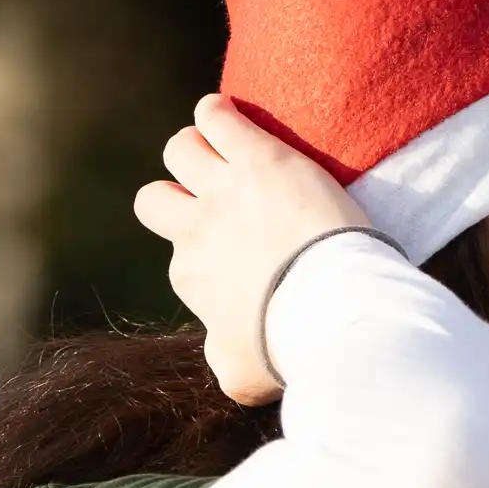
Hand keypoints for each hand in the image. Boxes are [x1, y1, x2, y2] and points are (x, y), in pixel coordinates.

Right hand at [133, 94, 370, 403]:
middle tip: (218, 197)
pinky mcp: (259, 158)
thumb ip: (221, 360)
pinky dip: (217, 111)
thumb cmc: (292, 348)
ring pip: (181, 149)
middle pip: (155, 197)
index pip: (179, 254)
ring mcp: (223, 189)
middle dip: (180, 195)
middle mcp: (194, 230)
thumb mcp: (243, 376)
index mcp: (190, 278)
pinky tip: (229, 112)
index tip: (238, 253)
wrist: (333, 312)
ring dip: (199, 147)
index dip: (205, 250)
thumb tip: (217, 350)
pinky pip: (216, 116)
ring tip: (226, 146)